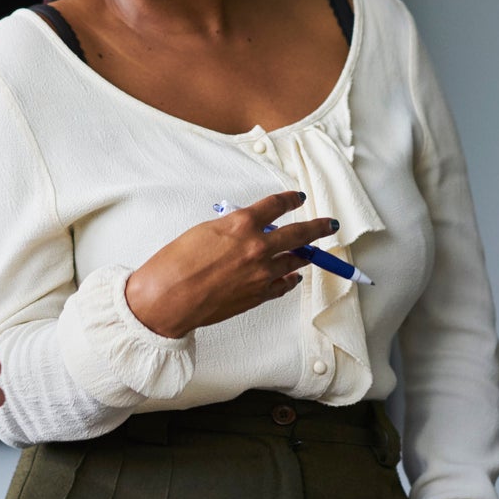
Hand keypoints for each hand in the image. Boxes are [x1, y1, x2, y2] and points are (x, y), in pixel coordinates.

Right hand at [123, 191, 339, 337]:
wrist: (168, 299)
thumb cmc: (175, 265)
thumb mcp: (203, 232)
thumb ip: (231, 229)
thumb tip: (245, 230)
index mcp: (241, 224)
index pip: (275, 205)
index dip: (289, 200)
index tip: (297, 198)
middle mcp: (257, 246)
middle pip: (299, 232)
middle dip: (318, 227)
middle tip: (329, 224)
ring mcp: (262, 272)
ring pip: (295, 259)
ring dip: (306, 254)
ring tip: (312, 252)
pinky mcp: (259, 295)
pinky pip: (283, 284)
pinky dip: (289, 278)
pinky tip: (292, 276)